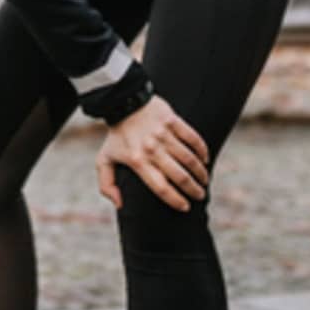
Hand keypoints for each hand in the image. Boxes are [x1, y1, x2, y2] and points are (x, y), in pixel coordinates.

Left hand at [95, 97, 209, 211]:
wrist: (122, 102)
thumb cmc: (116, 135)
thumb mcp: (104, 160)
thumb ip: (107, 184)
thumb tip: (120, 205)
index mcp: (137, 161)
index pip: (161, 188)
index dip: (175, 200)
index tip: (185, 207)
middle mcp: (151, 149)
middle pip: (179, 176)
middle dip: (193, 190)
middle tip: (199, 196)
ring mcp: (163, 134)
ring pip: (189, 159)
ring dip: (200, 173)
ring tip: (203, 180)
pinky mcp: (172, 121)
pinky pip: (193, 138)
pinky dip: (202, 150)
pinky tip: (205, 159)